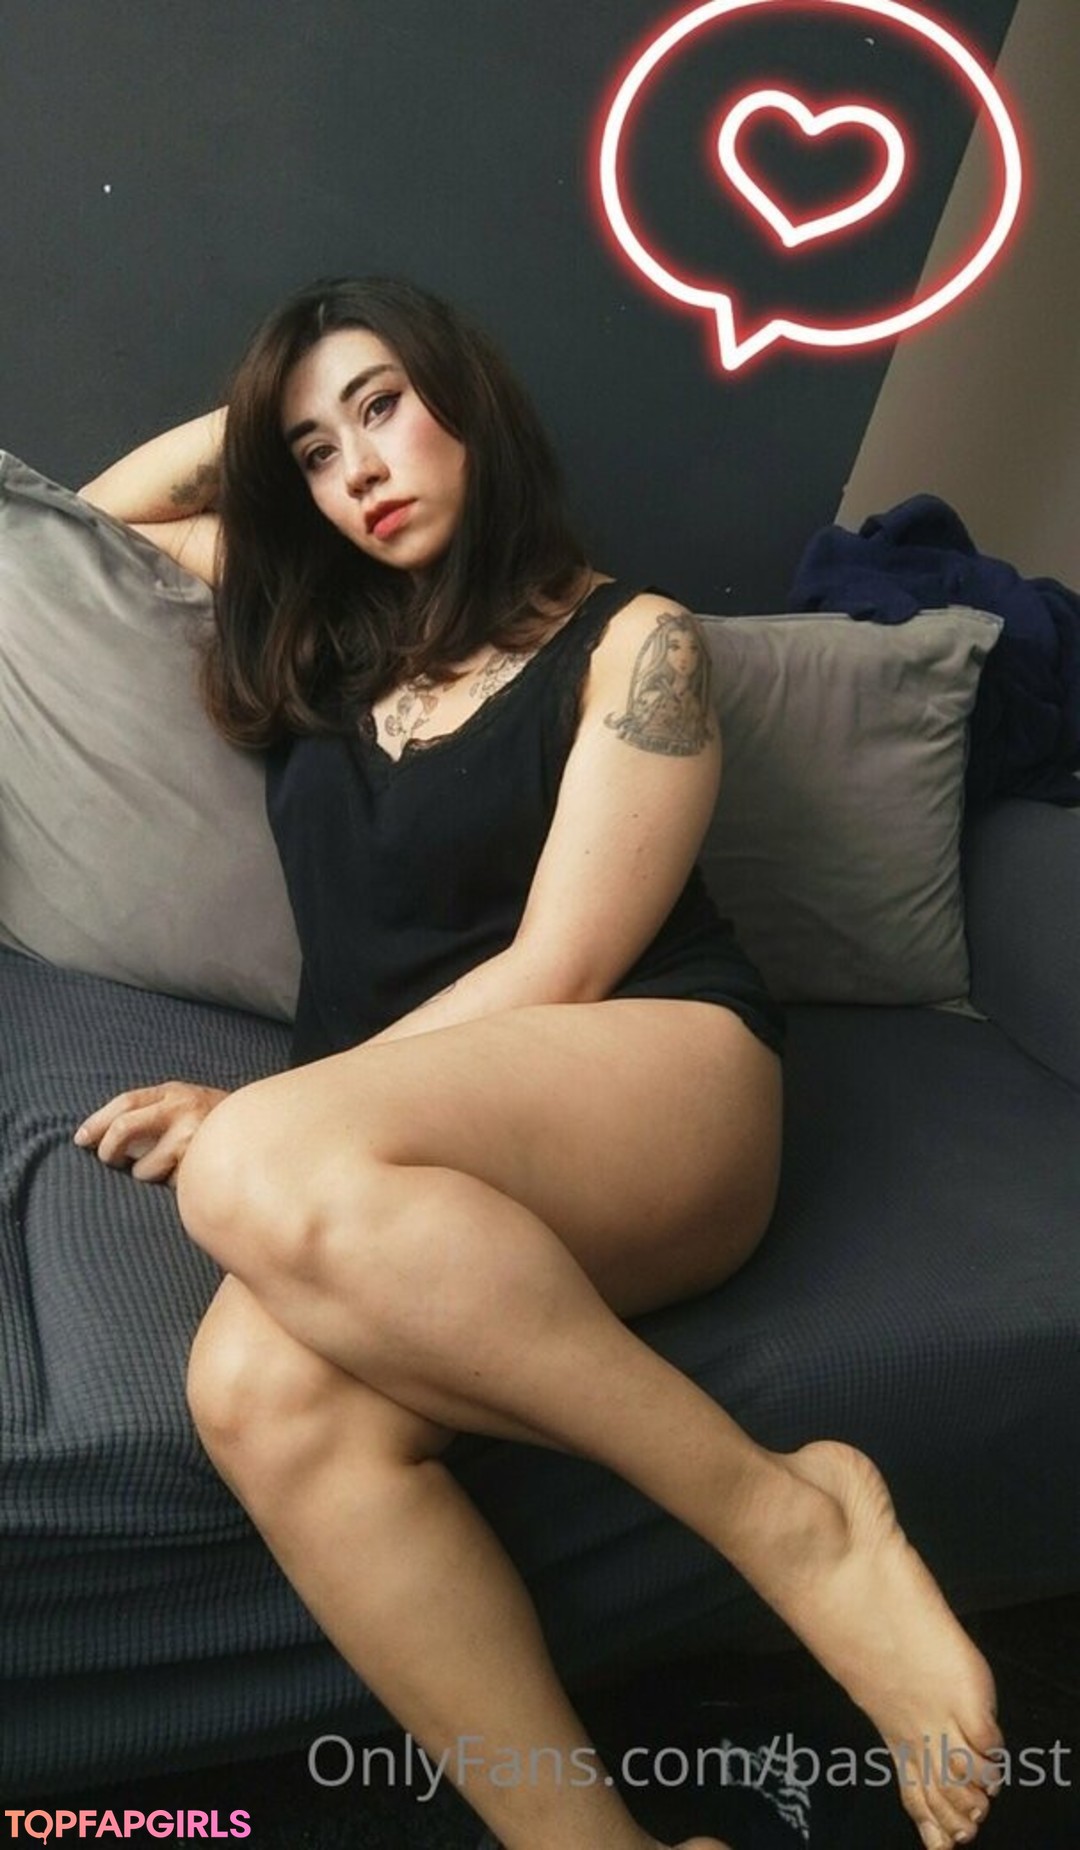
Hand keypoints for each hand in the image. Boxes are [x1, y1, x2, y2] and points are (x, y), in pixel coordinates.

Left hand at [73, 1083, 228, 1186]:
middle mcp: (182, 1108)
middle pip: (124, 1128)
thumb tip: (104, 1137)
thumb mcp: (188, 1105)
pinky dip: (172, 1186)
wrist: (263, 1134)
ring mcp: (191, 1136)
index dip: (98, 1122)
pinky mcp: (199, 1165)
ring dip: (149, 1175)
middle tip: (108, 1161)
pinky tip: (189, 1177)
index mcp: (174, 1092)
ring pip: (143, 1168)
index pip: (125, 1103)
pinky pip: (166, 1185)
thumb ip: (155, 1112)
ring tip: (171, 1169)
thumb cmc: (217, 1125)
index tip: (81, 1139)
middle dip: (108, 1150)